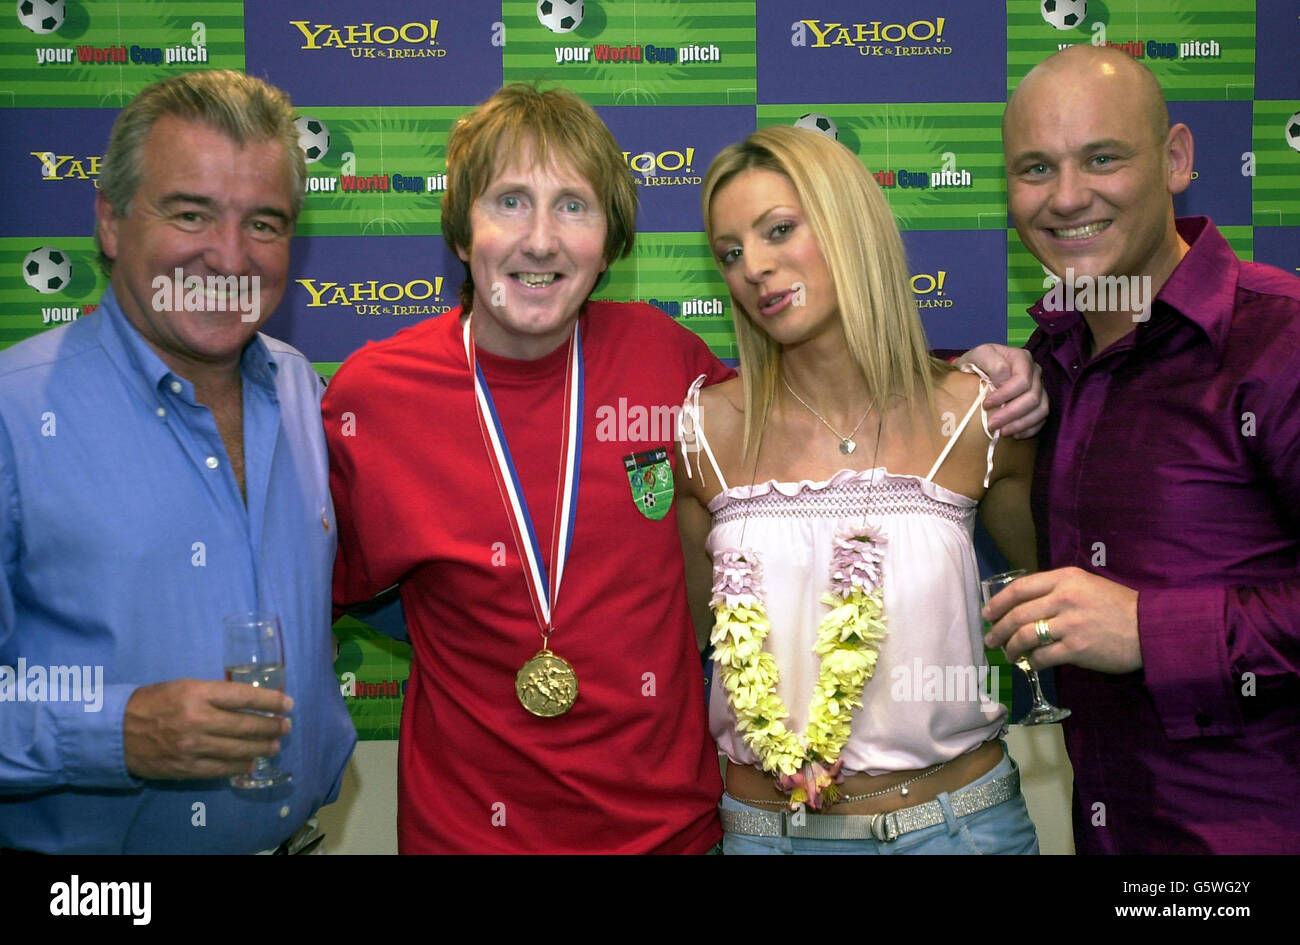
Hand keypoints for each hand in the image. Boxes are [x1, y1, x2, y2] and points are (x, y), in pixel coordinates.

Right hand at [123, 678, 292, 779]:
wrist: (116, 730)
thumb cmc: (153, 702)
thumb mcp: (184, 686)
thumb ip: (214, 694)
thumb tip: (247, 701)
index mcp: (198, 693)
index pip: (244, 697)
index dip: (271, 701)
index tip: (287, 704)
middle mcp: (198, 719)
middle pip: (246, 725)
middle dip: (272, 726)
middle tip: (285, 726)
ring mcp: (193, 746)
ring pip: (238, 750)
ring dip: (261, 748)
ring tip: (275, 745)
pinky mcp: (186, 767)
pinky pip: (220, 769)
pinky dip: (239, 767)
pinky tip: (251, 763)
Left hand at [957, 343, 1046, 437]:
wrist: (976, 371)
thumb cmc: (976, 364)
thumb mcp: (977, 356)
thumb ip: (991, 362)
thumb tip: (1003, 380)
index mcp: (1022, 358)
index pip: (1022, 380)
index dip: (1005, 395)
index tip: (986, 405)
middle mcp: (1035, 372)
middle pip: (1032, 397)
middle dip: (1012, 414)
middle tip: (992, 425)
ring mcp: (1040, 388)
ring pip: (1041, 410)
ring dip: (1021, 424)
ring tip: (1003, 432)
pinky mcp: (1039, 403)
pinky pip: (1042, 419)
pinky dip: (1030, 429)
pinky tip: (1015, 435)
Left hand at [982, 567, 1140, 673]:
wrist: (1152, 628)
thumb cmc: (1119, 606)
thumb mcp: (1087, 585)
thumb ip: (1057, 590)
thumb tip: (1026, 604)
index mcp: (1065, 578)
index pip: (1019, 588)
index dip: (998, 602)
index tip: (987, 613)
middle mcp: (1064, 598)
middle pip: (1017, 614)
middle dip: (997, 629)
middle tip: (990, 639)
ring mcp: (1069, 624)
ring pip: (1025, 636)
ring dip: (1011, 648)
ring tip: (1007, 654)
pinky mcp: (1076, 649)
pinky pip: (1042, 657)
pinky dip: (1032, 662)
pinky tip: (1030, 664)